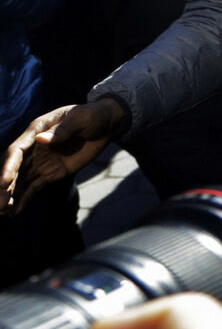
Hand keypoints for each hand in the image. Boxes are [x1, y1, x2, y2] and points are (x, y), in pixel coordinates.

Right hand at [2, 98, 122, 213]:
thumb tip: (41, 140)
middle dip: (5, 186)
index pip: (17, 151)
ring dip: (11, 195)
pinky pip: (34, 187)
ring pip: (21, 180)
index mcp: (36, 131)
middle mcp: (33, 148)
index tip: (4, 182)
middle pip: (14, 169)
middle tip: (0, 204)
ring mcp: (41, 162)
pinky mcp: (51, 173)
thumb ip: (62, 130)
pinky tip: (15, 212)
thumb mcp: (80, 118)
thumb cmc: (91, 116)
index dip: (8, 166)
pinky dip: (25, 199)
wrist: (105, 124)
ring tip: (3, 212)